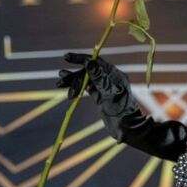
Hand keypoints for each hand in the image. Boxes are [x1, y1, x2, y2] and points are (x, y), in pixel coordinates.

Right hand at [56, 52, 186, 160]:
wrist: (127, 128)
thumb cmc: (122, 111)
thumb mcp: (109, 93)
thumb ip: (99, 78)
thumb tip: (89, 62)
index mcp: (114, 74)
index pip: (95, 61)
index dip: (80, 58)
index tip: (66, 57)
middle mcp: (109, 79)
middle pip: (88, 71)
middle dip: (74, 74)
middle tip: (61, 78)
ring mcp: (104, 88)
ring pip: (85, 80)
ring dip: (73, 82)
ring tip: (60, 84)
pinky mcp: (100, 97)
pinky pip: (86, 89)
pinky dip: (77, 89)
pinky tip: (70, 94)